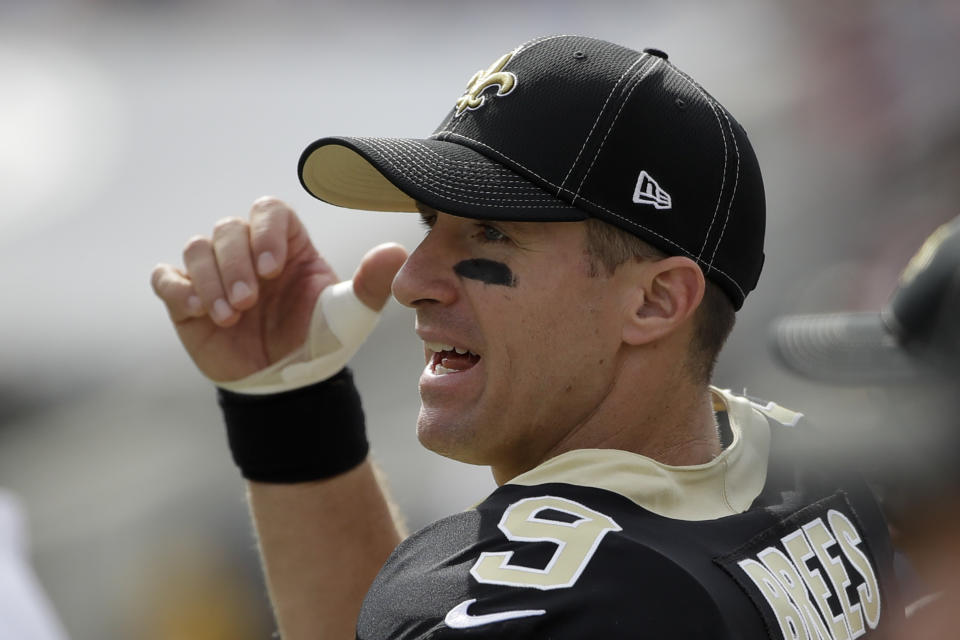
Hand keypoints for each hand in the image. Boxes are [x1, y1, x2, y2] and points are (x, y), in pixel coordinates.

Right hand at [151, 197, 407, 381]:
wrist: (289, 383)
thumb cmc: (321, 339)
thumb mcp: (351, 314)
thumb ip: (371, 282)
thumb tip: (396, 251)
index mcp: (287, 244)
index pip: (269, 210)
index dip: (266, 232)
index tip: (273, 270)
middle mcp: (249, 250)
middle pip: (230, 228)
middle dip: (236, 263)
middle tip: (249, 301)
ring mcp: (215, 272)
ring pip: (197, 248)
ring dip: (210, 278)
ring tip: (229, 314)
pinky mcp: (186, 297)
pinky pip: (167, 277)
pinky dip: (176, 287)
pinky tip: (196, 309)